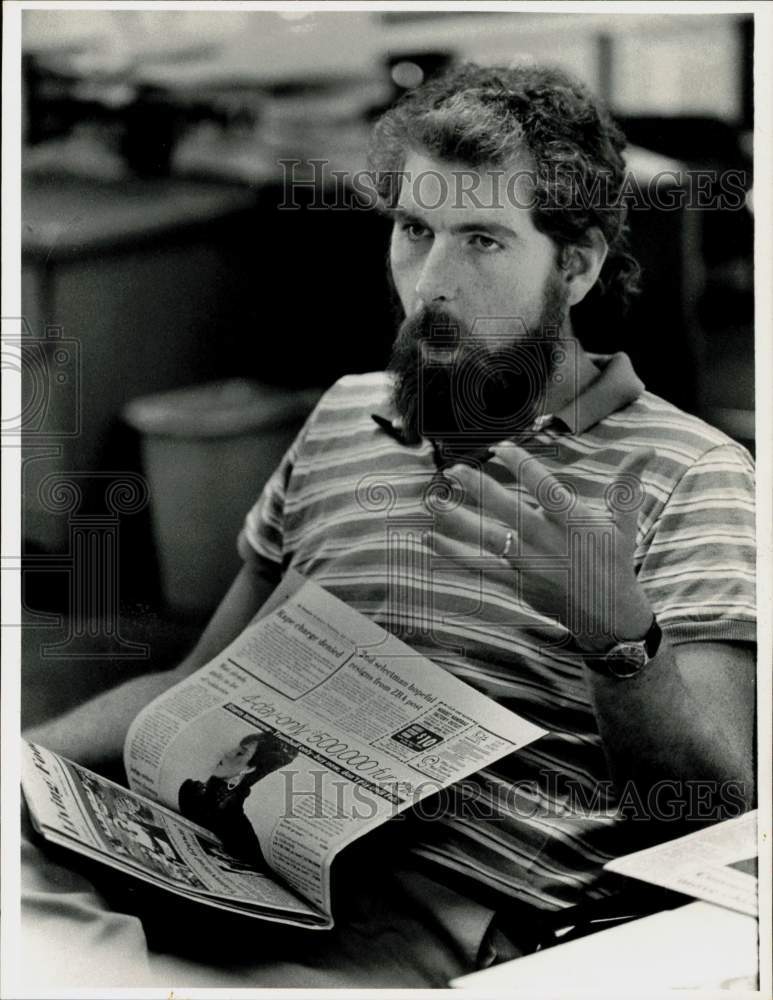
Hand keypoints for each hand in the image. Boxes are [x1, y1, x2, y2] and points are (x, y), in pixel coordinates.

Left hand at [433, 445, 655, 650]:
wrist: (609, 615)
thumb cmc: (615, 561)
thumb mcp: (624, 522)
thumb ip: (626, 484)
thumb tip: (646, 450)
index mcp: (574, 522)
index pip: (544, 488)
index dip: (522, 466)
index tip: (500, 447)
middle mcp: (548, 542)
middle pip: (509, 512)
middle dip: (480, 489)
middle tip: (456, 470)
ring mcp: (530, 564)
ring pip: (488, 540)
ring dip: (458, 521)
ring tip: (434, 502)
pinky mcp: (517, 583)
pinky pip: (480, 567)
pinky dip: (454, 553)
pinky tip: (431, 538)